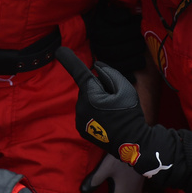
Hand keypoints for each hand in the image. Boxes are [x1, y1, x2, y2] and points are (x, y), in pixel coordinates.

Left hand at [56, 48, 191, 192]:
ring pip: (86, 100)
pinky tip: (106, 120)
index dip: (69, 60)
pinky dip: (93, 112)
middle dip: (98, 89)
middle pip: (87, 88)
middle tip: (114, 101)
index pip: (80, 74)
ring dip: (96, 101)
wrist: (132, 143)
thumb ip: (110, 74)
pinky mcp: (80, 128)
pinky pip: (85, 112)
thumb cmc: (130, 114)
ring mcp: (79, 119)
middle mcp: (80, 106)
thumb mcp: (126, 88)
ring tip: (112, 113)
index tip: (59, 49)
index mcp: (91, 95)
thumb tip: (96, 67)